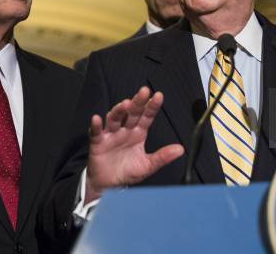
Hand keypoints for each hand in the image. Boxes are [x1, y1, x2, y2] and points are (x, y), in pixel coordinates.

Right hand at [84, 86, 183, 202]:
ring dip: (119, 111)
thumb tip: (180, 150)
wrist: (109, 185)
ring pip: (114, 118)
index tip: (158, 96)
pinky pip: (95, 132)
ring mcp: (111, 134)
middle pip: (131, 113)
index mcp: (139, 133)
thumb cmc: (128, 172)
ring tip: (125, 105)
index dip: (152, 106)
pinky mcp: (98, 142)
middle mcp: (125, 130)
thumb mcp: (148, 165)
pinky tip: (97, 119)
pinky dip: (95, 125)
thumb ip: (163, 157)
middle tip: (144, 91)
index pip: (147, 116)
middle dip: (138, 102)